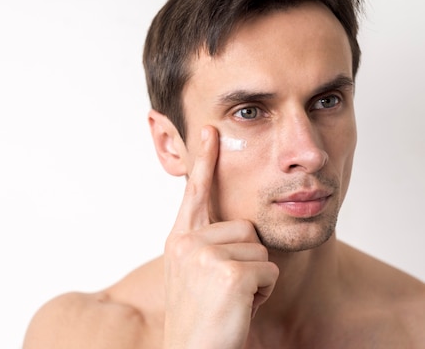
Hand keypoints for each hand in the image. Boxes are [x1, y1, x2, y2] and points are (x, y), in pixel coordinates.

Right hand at [163, 126, 278, 348]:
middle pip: (245, 228)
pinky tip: (239, 309)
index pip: (195, 193)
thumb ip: (205, 243)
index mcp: (179, 240)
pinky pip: (268, 271)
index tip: (210, 130)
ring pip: (260, 250)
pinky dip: (262, 294)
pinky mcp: (229, 272)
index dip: (204, 160)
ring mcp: (205, 255)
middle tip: (226, 291)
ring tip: (230, 301)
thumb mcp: (193, 274)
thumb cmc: (201, 318)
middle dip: (247, 261)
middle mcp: (187, 242)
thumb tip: (237, 226)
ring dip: (255, 279)